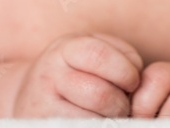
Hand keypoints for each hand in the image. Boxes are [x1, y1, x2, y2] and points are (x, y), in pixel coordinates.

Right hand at [12, 33, 142, 117]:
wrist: (31, 98)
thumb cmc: (78, 74)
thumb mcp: (94, 55)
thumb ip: (121, 56)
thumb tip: (138, 79)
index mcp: (65, 49)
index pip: (99, 55)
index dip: (125, 71)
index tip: (133, 83)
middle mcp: (49, 74)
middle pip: (100, 94)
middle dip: (121, 104)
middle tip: (122, 106)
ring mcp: (42, 104)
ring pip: (92, 119)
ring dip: (110, 121)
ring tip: (109, 116)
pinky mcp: (43, 123)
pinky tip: (96, 123)